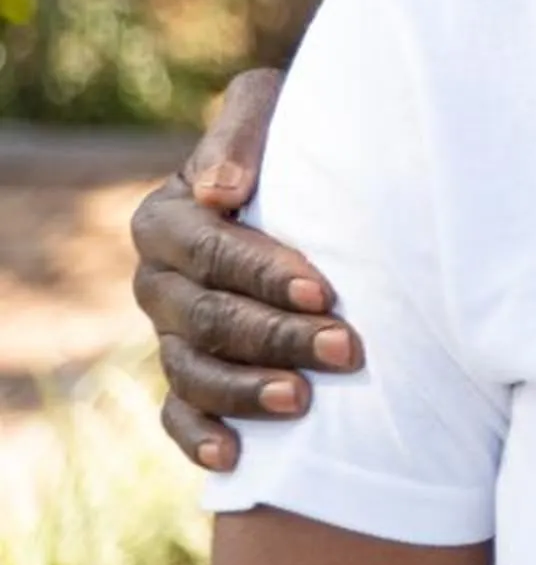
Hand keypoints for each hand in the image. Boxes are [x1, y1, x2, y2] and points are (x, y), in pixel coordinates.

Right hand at [128, 68, 357, 470]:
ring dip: (247, 390)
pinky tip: (236, 456)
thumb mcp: (276, 108)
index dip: (262, 272)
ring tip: (304, 398)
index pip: (207, 250)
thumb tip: (219, 189)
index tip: (322, 288)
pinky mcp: (188, 376)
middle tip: (347, 346)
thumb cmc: (299, 139)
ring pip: (193, 372)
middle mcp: (159, 279)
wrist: (319, 187)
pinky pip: (176, 416)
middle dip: (277, 335)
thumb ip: (245, 129)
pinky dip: (200, 438)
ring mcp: (169, 333)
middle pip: (206, 318)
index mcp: (168, 216)